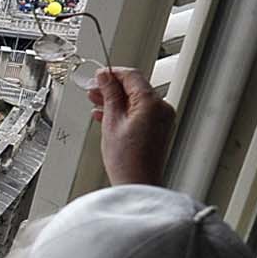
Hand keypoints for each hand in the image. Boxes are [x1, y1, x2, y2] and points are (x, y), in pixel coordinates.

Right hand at [87, 67, 175, 187]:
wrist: (137, 184)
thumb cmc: (127, 160)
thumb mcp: (111, 122)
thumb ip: (109, 95)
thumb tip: (105, 78)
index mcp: (152, 103)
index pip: (132, 76)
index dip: (113, 73)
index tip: (98, 76)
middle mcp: (162, 108)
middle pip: (135, 87)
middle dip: (113, 87)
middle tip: (93, 90)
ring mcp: (162, 119)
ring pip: (137, 100)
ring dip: (117, 99)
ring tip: (97, 103)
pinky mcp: (159, 129)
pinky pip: (141, 112)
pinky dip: (125, 111)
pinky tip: (107, 115)